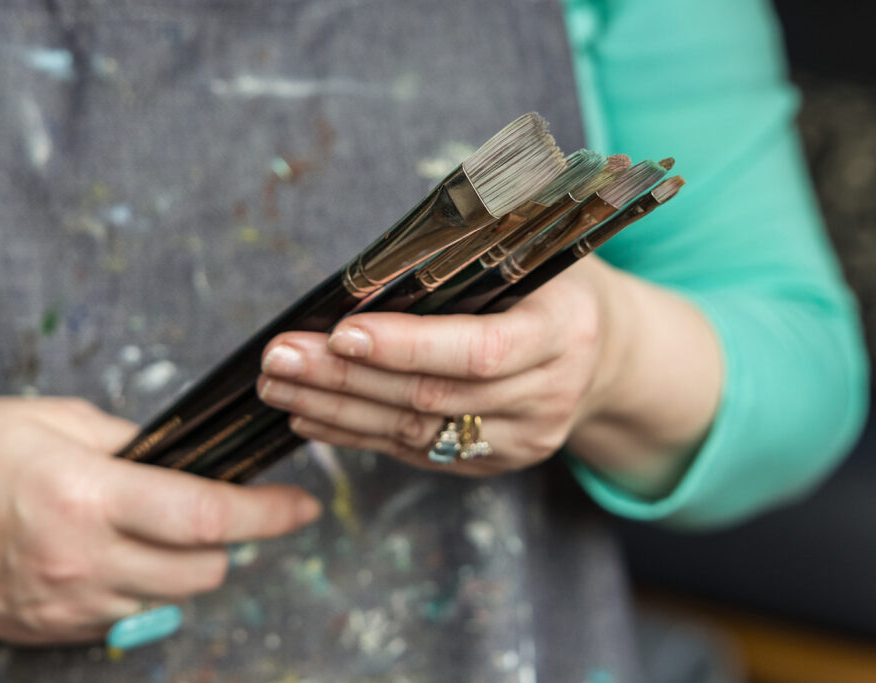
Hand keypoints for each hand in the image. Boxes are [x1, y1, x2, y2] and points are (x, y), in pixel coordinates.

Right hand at [0, 397, 319, 643]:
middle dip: (227, 541)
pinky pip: (125, 616)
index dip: (267, 513)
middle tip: (210, 508)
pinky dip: (137, 588)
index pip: (206, 517)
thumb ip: (132, 443)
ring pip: (171, 599)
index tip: (302, 504)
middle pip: (204, 571)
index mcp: (83, 493)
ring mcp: (63, 604)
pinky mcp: (46, 630)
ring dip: (182, 567)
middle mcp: (78, 559)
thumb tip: (186, 461)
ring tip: (151, 528)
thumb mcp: (52, 419)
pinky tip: (108, 554)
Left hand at [257, 257, 721, 491]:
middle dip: (346, 379)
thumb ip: (478, 240)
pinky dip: (357, 435)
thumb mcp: (539, 246)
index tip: (341, 333)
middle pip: (433, 397)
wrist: (609, 357)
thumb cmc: (557, 286)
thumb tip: (387, 246)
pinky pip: (416, 454)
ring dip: (338, 410)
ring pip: (416, 434)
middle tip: (279, 357)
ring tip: (277, 385)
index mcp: (563, 332)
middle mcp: (548, 396)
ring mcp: (523, 440)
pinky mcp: (494, 463)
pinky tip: (311, 415)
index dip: (409, 346)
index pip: (481, 350)